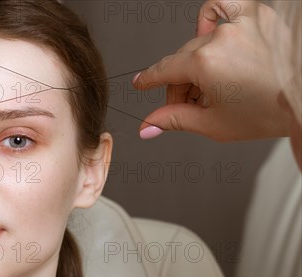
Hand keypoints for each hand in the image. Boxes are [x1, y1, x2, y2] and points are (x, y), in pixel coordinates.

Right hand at [132, 0, 291, 141]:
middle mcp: (222, 37)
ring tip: (210, 81)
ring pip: (200, 39)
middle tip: (192, 104)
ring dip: (198, 60)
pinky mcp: (259, 16)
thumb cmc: (271, 113)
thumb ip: (174, 120)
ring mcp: (242, 23)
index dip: (149, 80)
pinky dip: (213, 18)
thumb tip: (148, 126)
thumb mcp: (213, 124)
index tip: (142, 84)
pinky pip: (224, 6)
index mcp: (206, 62)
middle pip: (183, 60)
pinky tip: (213, 35)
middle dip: (182, 85)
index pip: (164, 70)